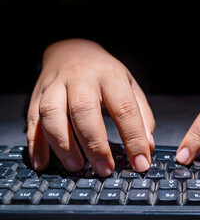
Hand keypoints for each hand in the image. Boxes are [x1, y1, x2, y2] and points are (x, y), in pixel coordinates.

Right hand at [27, 39, 154, 175]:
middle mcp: (81, 78)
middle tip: (104, 169)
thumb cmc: (105, 73)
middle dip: (94, 144)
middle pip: (84, 111)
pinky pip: (32, 120)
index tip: (140, 162)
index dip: (134, 138)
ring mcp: (55, 85)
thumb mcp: (130, 86)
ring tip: (76, 166)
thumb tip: (147, 147)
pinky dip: (35, 144)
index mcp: (110, 75)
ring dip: (62, 144)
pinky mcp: (37, 95)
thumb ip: (142, 115)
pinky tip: (42, 163)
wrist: (73, 49)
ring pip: (52, 114)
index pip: (124, 108)